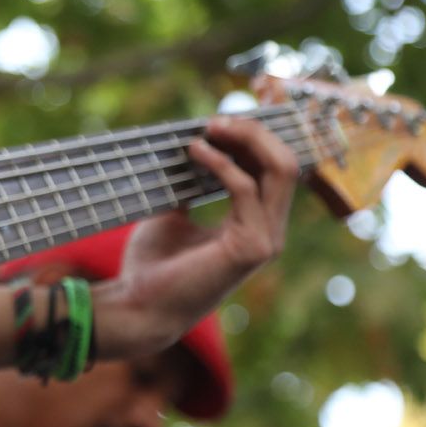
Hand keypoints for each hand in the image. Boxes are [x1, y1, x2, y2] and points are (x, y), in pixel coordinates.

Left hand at [94, 115, 298, 357]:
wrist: (139, 307)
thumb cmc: (152, 268)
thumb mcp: (172, 214)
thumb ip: (188, 186)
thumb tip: (189, 146)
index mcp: (255, 225)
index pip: (274, 169)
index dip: (253, 138)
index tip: (217, 121)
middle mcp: (269, 232)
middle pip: (286, 163)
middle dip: (254, 132)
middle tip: (216, 119)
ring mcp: (266, 241)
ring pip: (280, 170)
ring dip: (245, 139)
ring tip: (209, 127)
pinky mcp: (252, 248)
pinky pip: (247, 189)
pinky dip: (221, 163)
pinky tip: (195, 151)